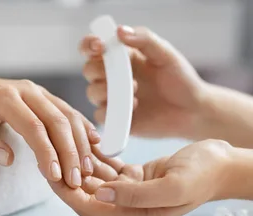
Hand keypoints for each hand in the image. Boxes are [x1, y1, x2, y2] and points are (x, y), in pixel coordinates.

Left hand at [0, 75, 100, 187]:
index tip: (55, 177)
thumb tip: (8, 159)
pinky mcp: (47, 97)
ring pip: (68, 116)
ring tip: (85, 171)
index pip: (33, 127)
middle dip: (69, 153)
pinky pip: (69, 111)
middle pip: (57, 121)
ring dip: (80, 144)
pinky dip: (83, 128)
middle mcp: (26, 90)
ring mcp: (39, 92)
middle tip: (75, 181)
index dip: (47, 153)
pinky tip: (95, 145)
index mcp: (5, 98)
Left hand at [50, 140, 232, 215]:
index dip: (65, 193)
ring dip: (79, 164)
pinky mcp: (135, 177)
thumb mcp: (170, 186)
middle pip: (86, 195)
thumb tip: (100, 194)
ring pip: (95, 181)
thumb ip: (134, 195)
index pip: (88, 208)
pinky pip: (108, 168)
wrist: (224, 164)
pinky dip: (97, 157)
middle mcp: (127, 207)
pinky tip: (86, 141)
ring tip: (62, 143)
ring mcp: (130, 192)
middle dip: (66, 177)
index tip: (48, 172)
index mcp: (132, 215)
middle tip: (47, 153)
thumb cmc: (203, 175)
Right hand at [80, 25, 207, 139]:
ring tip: (135, 91)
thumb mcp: (166, 54)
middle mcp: (115, 77)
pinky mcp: (117, 119)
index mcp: (123, 57)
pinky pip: (101, 115)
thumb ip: (144, 39)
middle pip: (88, 70)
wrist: (192, 111)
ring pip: (92, 92)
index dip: (89, 45)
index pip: (94, 47)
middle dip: (98, 70)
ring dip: (108, 90)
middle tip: (121, 74)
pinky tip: (134, 108)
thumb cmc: (181, 80)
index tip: (99, 46)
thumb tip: (119, 31)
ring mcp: (114, 99)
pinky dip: (112, 111)